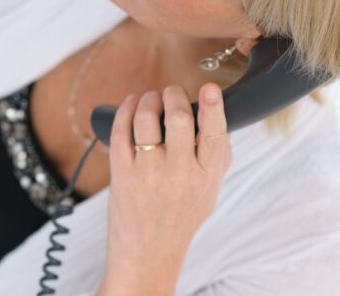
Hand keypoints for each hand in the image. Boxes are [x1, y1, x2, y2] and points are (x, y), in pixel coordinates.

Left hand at [98, 83, 232, 295]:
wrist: (148, 250)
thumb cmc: (180, 217)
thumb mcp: (209, 191)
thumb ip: (217, 158)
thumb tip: (218, 120)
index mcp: (205, 177)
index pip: (214, 137)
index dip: (213, 108)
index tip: (210, 89)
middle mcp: (178, 173)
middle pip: (178, 120)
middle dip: (173, 96)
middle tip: (172, 92)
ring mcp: (147, 173)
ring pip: (147, 121)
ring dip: (149, 100)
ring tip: (151, 98)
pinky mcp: (122, 173)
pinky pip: (121, 132)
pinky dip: (125, 111)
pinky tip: (131, 103)